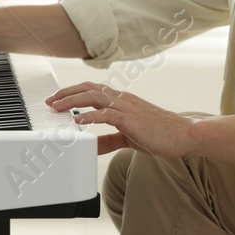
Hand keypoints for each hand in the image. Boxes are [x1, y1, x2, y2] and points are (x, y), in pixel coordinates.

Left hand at [47, 81, 198, 156]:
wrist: (184, 135)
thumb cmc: (161, 134)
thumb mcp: (128, 138)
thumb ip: (109, 140)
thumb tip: (92, 146)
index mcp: (122, 101)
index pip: (93, 89)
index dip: (73, 92)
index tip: (57, 99)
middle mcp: (123, 99)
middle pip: (89, 89)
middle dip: (66, 94)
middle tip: (50, 101)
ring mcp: (127, 107)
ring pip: (94, 97)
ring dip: (73, 101)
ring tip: (57, 108)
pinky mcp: (131, 119)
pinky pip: (106, 114)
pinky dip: (90, 116)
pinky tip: (78, 121)